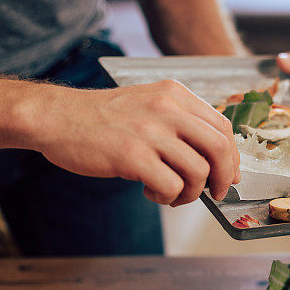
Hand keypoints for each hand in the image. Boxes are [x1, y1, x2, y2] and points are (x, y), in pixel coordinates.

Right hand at [34, 80, 239, 205]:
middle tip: (213, 193)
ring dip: (191, 193)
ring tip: (171, 193)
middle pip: (220, 148)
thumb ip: (181, 124)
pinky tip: (150, 190)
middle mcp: (167, 108)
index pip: (222, 126)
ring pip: (198, 171)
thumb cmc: (103, 118)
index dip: (232, 156)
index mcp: (174, 94)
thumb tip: (217, 159)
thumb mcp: (148, 104)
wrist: (56, 117)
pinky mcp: (132, 156)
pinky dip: (167, 196)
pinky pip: (172, 186)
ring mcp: (150, 132)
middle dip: (222, 177)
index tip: (228, 175)